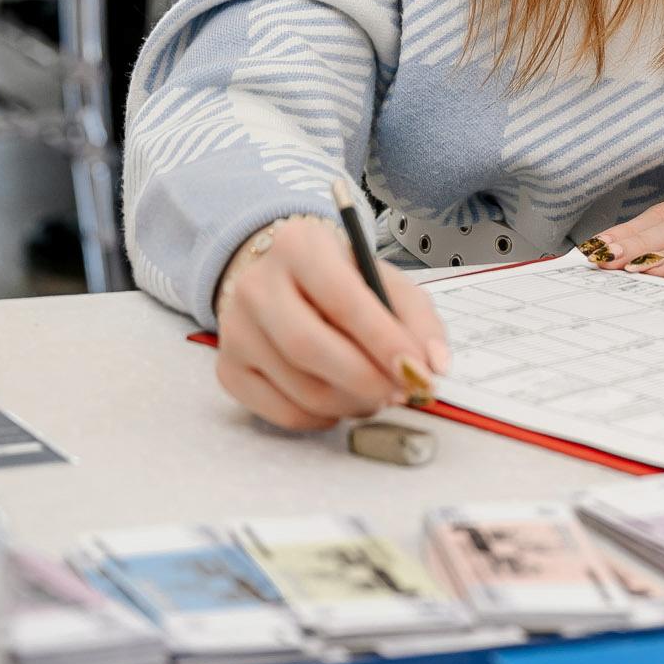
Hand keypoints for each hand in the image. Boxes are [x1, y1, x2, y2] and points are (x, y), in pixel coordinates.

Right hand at [213, 216, 450, 429]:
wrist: (280, 280)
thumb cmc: (341, 280)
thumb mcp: (383, 279)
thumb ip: (416, 318)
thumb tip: (434, 365)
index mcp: (300, 246)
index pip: (343, 300)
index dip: (383, 341)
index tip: (418, 370)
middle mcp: (256, 285)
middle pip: (310, 347)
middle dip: (366, 379)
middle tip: (401, 392)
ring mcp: (235, 330)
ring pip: (299, 386)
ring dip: (351, 402)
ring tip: (377, 394)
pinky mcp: (228, 369)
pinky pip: (282, 412)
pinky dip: (324, 417)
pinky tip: (342, 400)